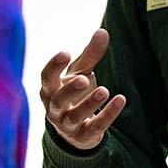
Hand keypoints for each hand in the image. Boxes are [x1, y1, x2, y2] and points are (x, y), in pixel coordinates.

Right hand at [40, 29, 126, 150]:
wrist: (75, 129)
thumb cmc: (74, 93)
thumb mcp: (81, 73)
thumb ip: (90, 55)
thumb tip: (103, 31)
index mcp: (50, 90)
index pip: (46, 78)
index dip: (53, 66)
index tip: (65, 52)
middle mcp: (54, 109)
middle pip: (58, 100)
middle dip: (70, 90)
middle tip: (83, 79)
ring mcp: (67, 125)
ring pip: (75, 116)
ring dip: (89, 104)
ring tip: (104, 91)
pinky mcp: (84, 136)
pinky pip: (95, 126)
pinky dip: (108, 114)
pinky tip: (120, 99)